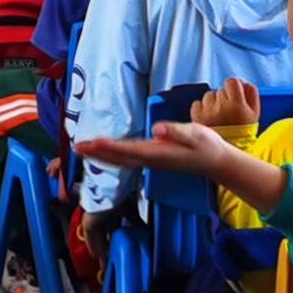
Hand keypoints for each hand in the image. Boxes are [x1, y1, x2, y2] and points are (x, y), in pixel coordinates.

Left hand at [72, 120, 237, 182]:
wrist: (215, 162)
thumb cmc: (206, 146)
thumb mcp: (195, 135)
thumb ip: (176, 132)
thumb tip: (157, 129)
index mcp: (158, 153)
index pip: (128, 150)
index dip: (109, 147)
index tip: (92, 142)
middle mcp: (151, 160)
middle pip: (119, 158)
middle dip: (98, 153)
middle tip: (77, 147)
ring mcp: (151, 162)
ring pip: (121, 161)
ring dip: (101, 156)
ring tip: (83, 150)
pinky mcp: (153, 159)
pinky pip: (127, 159)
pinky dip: (112, 155)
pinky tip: (105, 152)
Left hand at [193, 79, 261, 131]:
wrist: (230, 149)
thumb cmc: (243, 129)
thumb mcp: (255, 112)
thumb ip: (251, 92)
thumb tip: (242, 81)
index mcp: (237, 105)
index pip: (232, 81)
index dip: (233, 86)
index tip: (234, 95)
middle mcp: (221, 107)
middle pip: (220, 90)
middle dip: (224, 97)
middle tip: (228, 110)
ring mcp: (208, 112)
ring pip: (208, 96)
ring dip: (213, 102)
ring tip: (219, 115)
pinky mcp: (197, 117)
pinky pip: (197, 103)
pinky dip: (202, 108)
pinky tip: (209, 117)